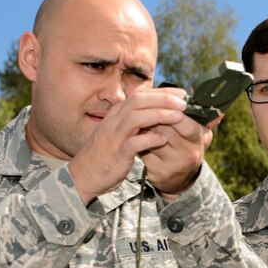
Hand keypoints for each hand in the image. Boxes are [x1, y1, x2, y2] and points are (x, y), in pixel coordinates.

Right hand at [68, 87, 187, 203]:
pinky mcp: (117, 153)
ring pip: (136, 118)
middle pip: (138, 101)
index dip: (162, 92)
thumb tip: (158, 112)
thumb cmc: (106, 153)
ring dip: (159, 115)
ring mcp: (114, 136)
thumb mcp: (119, 132)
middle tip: (184, 102)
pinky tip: (163, 140)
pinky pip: (134, 143)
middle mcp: (114, 121)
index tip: (181, 93)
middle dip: (163, 99)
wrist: (84, 175)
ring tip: (178, 117)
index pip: (140, 95)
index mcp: (116, 114)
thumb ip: (135, 121)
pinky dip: (149, 139)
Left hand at [140, 114, 221, 199]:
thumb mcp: (199, 135)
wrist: (180, 179)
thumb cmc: (188, 147)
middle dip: (155, 117)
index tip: (164, 104)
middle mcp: (189, 153)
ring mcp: (174, 164)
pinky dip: (139, 141)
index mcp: (200, 139)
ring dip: (145, 128)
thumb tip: (220, 111)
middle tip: (147, 110)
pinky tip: (139, 138)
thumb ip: (204, 119)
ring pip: (153, 138)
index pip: (187, 123)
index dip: (172, 111)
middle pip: (166, 128)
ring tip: (142, 122)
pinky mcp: (158, 171)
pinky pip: (144, 150)